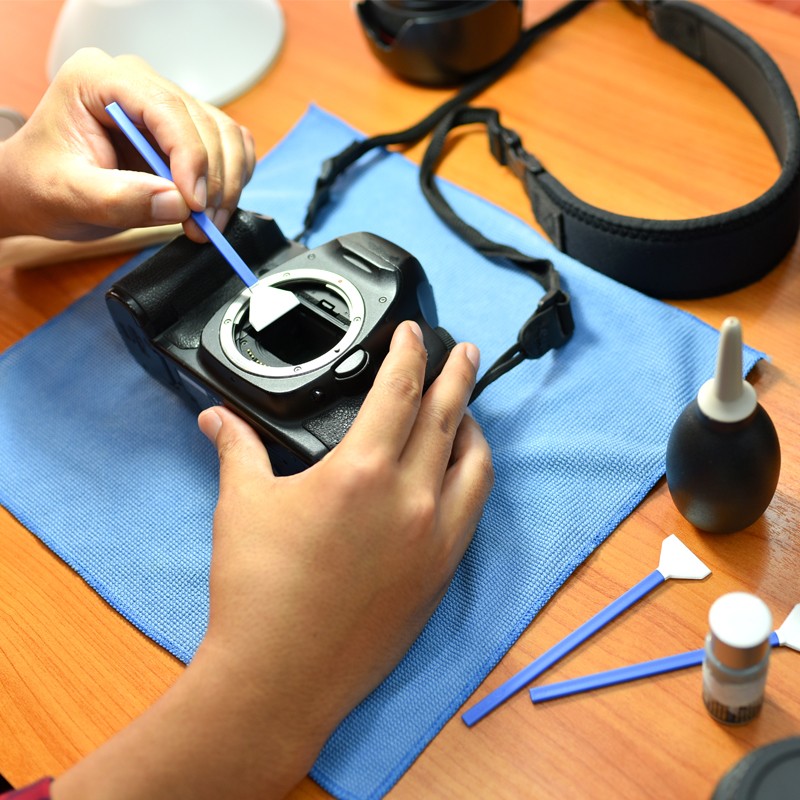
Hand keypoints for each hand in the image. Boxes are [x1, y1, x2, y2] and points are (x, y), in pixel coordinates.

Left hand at [0, 48, 255, 241]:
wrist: (40, 192)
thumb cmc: (42, 184)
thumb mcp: (68, 195)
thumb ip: (118, 198)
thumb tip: (179, 204)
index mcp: (100, 79)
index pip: (166, 107)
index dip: (191, 156)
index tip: (195, 203)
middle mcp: (140, 85)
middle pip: (204, 123)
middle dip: (213, 179)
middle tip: (203, 226)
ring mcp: (166, 108)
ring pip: (226, 135)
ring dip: (227, 184)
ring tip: (207, 224)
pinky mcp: (185, 134)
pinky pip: (231, 147)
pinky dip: (234, 180)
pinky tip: (215, 207)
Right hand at [51, 322, 492, 799]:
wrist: (281, 675)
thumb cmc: (258, 590)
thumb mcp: (243, 503)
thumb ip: (238, 448)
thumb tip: (218, 418)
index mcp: (361, 470)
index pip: (400, 389)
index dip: (410, 352)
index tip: (414, 334)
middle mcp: (410, 498)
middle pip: (448, 415)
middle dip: (457, 374)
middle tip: (463, 350)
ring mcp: (435, 537)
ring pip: (475, 462)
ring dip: (473, 426)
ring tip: (466, 408)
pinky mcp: (441, 572)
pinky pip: (474, 508)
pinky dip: (473, 476)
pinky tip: (460, 472)